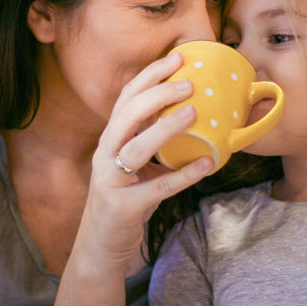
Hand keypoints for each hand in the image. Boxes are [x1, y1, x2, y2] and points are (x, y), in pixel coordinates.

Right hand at [78, 51, 213, 269]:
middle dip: (157, 94)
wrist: (100, 247)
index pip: (126, 99)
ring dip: (166, 128)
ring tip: (193, 112)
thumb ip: (155, 147)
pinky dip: (183, 175)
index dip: (149, 76)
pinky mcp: (124, 207)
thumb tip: (195, 123)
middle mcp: (105, 156)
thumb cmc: (124, 203)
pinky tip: (206, 164)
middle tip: (189, 82)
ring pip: (137, 147)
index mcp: (110, 141)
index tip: (176, 58)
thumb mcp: (135, 168)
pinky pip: (157, 187)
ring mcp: (111, 181)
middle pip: (127, 115)